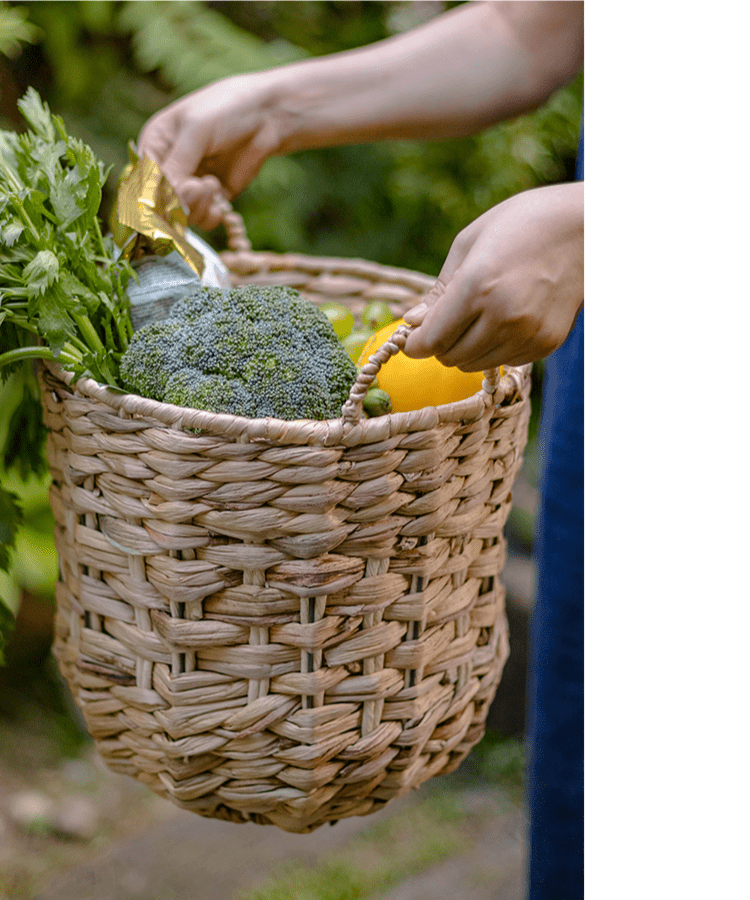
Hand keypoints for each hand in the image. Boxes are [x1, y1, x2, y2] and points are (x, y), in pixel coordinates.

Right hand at [138, 74, 282, 228]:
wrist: (268, 114)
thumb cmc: (227, 109)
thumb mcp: (196, 131)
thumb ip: (176, 165)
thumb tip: (157, 200)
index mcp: (155, 143)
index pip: (141, 180)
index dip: (152, 196)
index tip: (169, 201)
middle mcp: (169, 165)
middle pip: (161, 203)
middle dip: (179, 201)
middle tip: (200, 187)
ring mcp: (192, 182)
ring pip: (182, 214)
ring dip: (197, 208)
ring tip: (214, 186)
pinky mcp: (214, 196)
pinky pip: (203, 218)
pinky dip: (209, 217)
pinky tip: (220, 205)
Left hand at [403, 182, 583, 369]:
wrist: (588, 227)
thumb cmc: (522, 224)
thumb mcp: (470, 243)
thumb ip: (439, 290)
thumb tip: (413, 323)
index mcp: (478, 286)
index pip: (432, 340)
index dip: (414, 345)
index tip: (411, 340)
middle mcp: (503, 316)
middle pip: (450, 357)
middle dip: (439, 344)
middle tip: (445, 323)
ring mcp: (528, 334)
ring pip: (475, 364)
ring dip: (466, 349)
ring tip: (477, 317)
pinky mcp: (546, 344)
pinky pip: (504, 361)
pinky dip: (494, 348)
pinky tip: (505, 319)